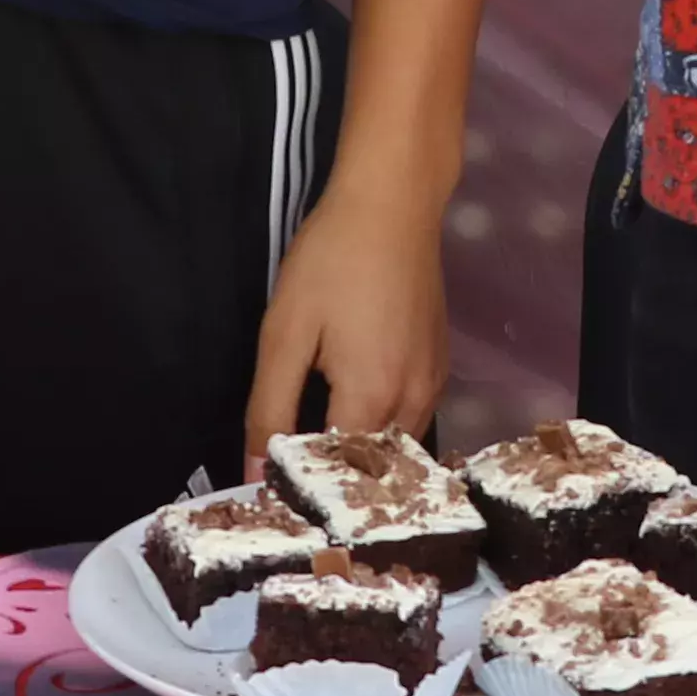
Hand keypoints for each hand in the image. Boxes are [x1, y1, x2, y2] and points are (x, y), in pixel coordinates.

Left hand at [244, 159, 453, 466]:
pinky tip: (352, 415)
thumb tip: (256, 475)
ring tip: (316, 450)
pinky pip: (411, 421)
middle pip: (371, 469)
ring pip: (396, 450)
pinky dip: (381, 433)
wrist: (393, 204)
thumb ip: (269, 409)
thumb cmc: (332, 261)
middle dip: (331, 479)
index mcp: (372, 397)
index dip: (298, 485)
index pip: (333, 473)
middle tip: (287, 475)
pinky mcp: (440, 366)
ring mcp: (434, 385)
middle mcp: (414, 402)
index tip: (268, 492)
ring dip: (359, 458)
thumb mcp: (285, 333)